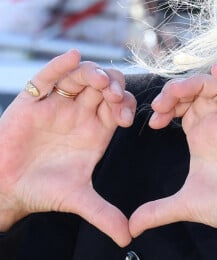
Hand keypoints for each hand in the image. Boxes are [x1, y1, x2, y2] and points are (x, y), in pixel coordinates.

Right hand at [0, 50, 135, 245]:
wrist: (6, 189)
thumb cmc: (43, 190)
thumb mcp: (77, 198)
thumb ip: (103, 213)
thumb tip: (128, 236)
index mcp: (97, 127)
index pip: (119, 104)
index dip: (125, 105)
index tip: (125, 118)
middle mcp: (81, 111)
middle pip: (105, 85)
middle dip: (114, 86)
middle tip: (114, 96)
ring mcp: (59, 102)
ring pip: (82, 76)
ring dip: (93, 74)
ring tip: (99, 82)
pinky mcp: (34, 100)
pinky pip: (49, 75)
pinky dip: (61, 64)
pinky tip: (74, 57)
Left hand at [129, 64, 216, 256]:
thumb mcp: (184, 203)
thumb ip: (157, 210)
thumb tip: (132, 228)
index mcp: (202, 133)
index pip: (183, 105)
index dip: (166, 105)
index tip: (153, 122)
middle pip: (196, 90)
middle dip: (174, 92)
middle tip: (158, 105)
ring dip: (193, 83)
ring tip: (174, 93)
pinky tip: (216, 71)